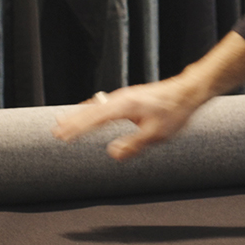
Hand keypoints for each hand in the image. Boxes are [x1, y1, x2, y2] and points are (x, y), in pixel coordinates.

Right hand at [53, 32, 244, 159]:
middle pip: (91, 111)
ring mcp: (125, 96)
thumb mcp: (157, 135)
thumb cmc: (174, 112)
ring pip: (96, 106)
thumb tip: (112, 153)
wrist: (189, 91)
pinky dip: (91, 110)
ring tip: (63, 123)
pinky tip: (88, 114)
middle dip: (73, 121)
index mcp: (125, 106)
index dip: (77, 128)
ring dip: (80, 115)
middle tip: (55, 131)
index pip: (95, 119)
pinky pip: (104, 104)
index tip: (62, 137)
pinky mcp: (130, 97)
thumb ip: (133, 146)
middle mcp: (121, 98)